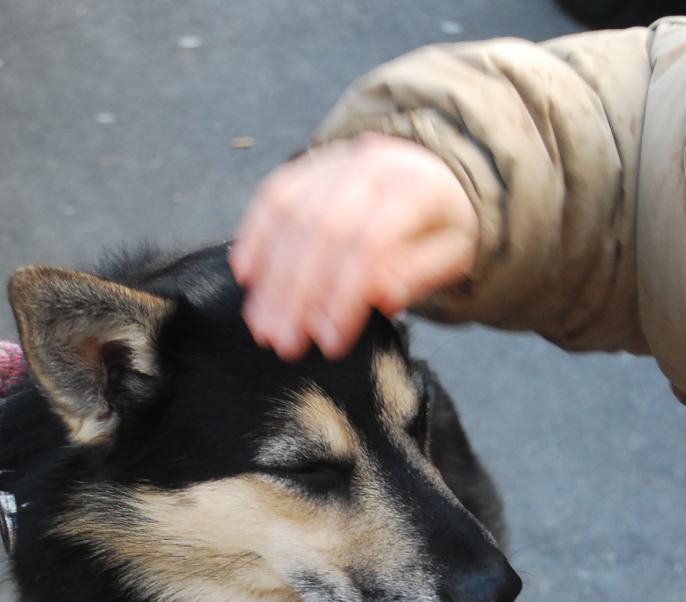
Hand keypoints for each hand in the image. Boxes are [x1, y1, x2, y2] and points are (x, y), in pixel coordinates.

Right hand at [230, 132, 478, 359]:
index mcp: (414, 189)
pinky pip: (273, 195)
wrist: (433, 168)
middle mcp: (370, 167)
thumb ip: (419, 274)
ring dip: (270, 277)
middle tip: (283, 342)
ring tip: (261, 325)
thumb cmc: (439, 225)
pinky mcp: (308, 166)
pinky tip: (244, 274)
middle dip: (297, 295)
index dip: (344, 298)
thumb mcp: (452, 254)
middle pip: (322, 231)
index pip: (369, 245)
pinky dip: (254, 235)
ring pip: (291, 215)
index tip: (329, 343)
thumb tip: (383, 298)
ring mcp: (334, 161)